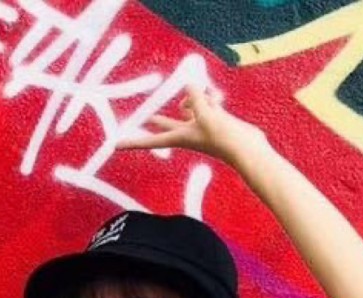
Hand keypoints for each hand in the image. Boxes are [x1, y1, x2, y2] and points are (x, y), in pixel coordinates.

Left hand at [115, 83, 270, 165]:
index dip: (132, 142)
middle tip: (147, 118)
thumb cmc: (224, 137)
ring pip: (192, 106)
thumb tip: (188, 82)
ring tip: (206, 96)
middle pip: (168, 125)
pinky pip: (208, 103)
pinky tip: (217, 98)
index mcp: (180, 137)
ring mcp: (202, 127)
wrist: (247, 149)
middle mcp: (188, 133)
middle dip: (159, 120)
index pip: (150, 140)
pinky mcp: (215, 121)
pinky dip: (211, 98)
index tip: (115, 146)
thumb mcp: (206, 113)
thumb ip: (195, 97)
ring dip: (197, 98)